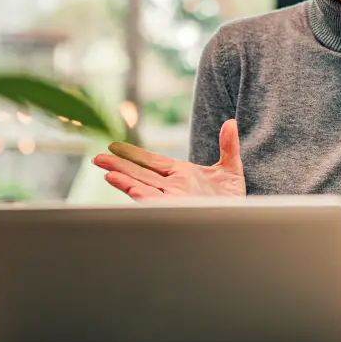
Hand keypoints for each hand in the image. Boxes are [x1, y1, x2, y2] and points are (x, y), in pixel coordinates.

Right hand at [93, 119, 245, 199]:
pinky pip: (156, 201)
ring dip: (124, 180)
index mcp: (182, 174)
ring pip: (144, 186)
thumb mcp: (231, 169)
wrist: (243, 218)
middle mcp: (174, 186)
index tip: (115, 147)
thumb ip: (228, 146)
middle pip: (141, 173)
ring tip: (106, 173)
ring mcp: (174, 198)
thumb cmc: (234, 199)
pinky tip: (129, 188)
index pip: (152, 161)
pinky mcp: (178, 209)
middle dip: (118, 166)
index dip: (133, 154)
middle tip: (97, 158)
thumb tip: (230, 123)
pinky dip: (141, 194)